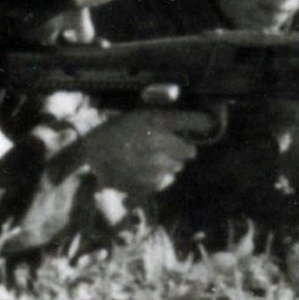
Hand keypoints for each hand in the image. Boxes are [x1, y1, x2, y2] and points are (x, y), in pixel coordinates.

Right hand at [74, 108, 215, 193]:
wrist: (89, 154)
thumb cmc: (114, 131)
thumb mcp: (138, 116)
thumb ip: (164, 121)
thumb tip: (194, 126)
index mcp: (155, 121)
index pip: (193, 122)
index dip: (203, 123)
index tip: (209, 124)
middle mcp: (159, 143)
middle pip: (189, 151)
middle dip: (182, 149)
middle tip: (167, 146)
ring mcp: (155, 165)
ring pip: (177, 167)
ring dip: (169, 163)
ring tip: (149, 159)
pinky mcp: (149, 183)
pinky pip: (165, 180)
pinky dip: (158, 177)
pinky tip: (143, 170)